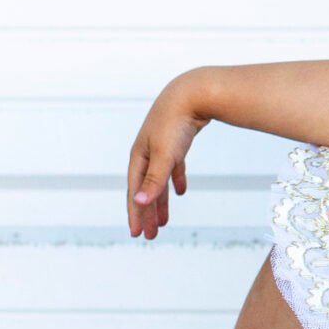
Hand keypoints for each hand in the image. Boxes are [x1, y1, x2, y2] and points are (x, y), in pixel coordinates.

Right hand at [127, 77, 207, 237]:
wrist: (194, 93)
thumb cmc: (176, 123)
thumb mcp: (165, 154)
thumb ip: (154, 180)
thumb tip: (139, 202)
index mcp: (139, 157)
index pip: (135, 191)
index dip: (136, 213)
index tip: (137, 234)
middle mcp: (146, 152)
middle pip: (145, 188)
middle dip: (148, 212)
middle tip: (151, 235)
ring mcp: (161, 146)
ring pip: (159, 180)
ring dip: (161, 201)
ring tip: (164, 221)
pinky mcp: (177, 141)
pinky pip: (174, 167)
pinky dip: (176, 180)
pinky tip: (181, 191)